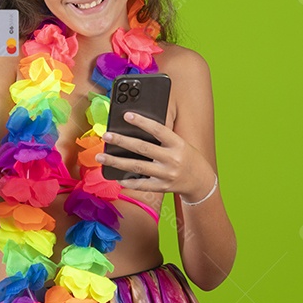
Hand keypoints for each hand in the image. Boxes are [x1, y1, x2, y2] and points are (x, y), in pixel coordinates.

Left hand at [95, 111, 214, 199]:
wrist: (201, 181)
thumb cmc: (187, 157)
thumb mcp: (180, 143)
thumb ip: (162, 138)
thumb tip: (135, 130)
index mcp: (178, 144)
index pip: (158, 130)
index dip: (142, 121)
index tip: (126, 115)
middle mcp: (172, 159)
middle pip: (142, 148)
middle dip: (122, 141)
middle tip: (106, 135)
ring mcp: (167, 175)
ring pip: (137, 167)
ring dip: (116, 162)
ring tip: (101, 157)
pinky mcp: (162, 188)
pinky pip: (141, 185)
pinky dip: (128, 182)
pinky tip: (116, 177)